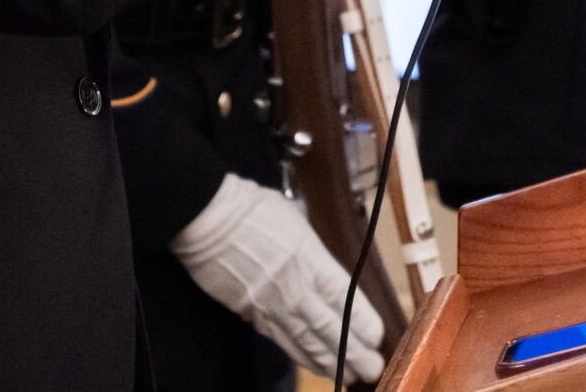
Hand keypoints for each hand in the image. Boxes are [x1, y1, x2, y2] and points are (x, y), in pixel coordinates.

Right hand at [169, 174, 384, 381]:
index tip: (377, 336)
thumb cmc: (252, 210)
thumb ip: (312, 249)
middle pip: (328, 326)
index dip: (361, 320)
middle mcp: (293, 286)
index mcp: (308, 258)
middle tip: (372, 369)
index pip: (342, 296)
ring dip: (330, 361)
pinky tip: (315, 365)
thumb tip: (322, 264)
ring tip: (350, 376)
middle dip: (352, 351)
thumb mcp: (296, 220)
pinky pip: (281, 339)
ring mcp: (271, 304)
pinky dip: (301, 355)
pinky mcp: (251, 314)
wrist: (209, 219)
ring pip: (306, 340)